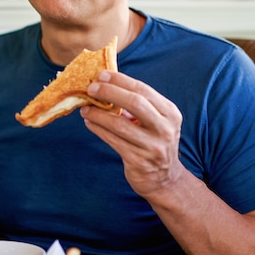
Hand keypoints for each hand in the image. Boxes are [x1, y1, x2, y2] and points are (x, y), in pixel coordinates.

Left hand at [80, 70, 184, 199]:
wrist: (163, 179)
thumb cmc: (153, 143)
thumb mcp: (155, 122)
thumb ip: (137, 105)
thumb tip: (106, 85)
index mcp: (170, 113)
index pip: (143, 90)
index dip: (120, 81)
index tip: (102, 75)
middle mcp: (165, 129)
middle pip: (135, 103)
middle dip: (109, 92)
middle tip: (91, 88)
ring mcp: (153, 146)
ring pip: (119, 124)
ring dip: (98, 114)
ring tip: (85, 108)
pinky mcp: (139, 161)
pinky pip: (113, 140)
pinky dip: (98, 129)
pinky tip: (89, 122)